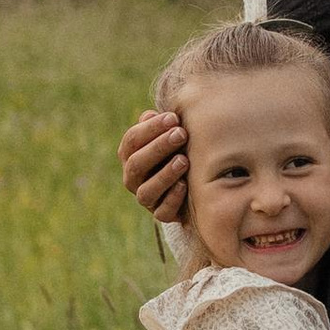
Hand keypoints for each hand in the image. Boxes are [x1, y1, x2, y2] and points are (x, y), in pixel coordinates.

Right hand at [119, 106, 186, 224]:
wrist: (198, 181)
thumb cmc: (180, 148)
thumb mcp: (172, 133)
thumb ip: (162, 124)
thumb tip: (150, 115)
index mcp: (131, 155)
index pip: (132, 140)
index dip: (151, 128)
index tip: (173, 118)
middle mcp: (133, 178)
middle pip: (136, 164)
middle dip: (158, 148)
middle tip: (181, 134)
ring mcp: (147, 199)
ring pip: (146, 191)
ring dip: (165, 175)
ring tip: (184, 160)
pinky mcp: (162, 214)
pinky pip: (162, 212)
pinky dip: (172, 199)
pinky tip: (184, 185)